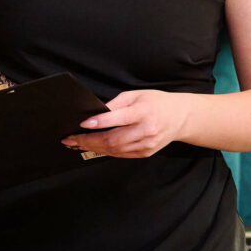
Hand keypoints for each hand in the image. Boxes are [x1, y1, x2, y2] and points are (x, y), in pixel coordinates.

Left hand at [61, 90, 187, 159]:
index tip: (82, 124)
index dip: (99, 123)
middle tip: (70, 139)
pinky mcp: (145, 153)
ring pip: (115, 150)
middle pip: (113, 139)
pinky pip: (121, 154)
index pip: (118, 119)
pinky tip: (94, 147)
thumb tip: (96, 113)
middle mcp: (146, 130)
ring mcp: (146, 144)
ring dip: (93, 148)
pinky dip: (105, 151)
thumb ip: (116, 104)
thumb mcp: (137, 95)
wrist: (180, 118)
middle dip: (88, 140)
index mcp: (144, 112)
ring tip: (77, 144)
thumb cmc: (157, 103)